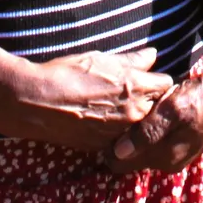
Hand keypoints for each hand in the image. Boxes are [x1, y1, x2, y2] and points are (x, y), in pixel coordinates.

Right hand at [8, 47, 175, 152]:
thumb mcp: (102, 59)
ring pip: (140, 126)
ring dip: (135, 118)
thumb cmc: (67, 73)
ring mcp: (119, 133)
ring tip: (115, 106)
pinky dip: (118, 132)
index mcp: (136, 88)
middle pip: (157, 107)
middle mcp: (133, 114)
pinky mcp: (104, 147)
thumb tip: (152, 56)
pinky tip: (102, 120)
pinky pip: (121, 139)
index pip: (166, 84)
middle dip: (151, 100)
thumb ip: (132, 60)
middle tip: (134, 92)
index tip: (151, 78)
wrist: (36, 102)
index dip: (159, 80)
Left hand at [102, 53, 202, 173]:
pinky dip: (143, 129)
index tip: (102, 122)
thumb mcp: (175, 109)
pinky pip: (152, 140)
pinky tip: (141, 113)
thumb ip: (148, 131)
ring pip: (140, 147)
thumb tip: (120, 151)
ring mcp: (174, 153)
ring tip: (121, 110)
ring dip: (130, 133)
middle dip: (117, 139)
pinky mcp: (179, 142)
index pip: (122, 161)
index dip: (108, 145)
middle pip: (130, 156)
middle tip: (109, 112)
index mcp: (165, 157)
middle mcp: (168, 161)